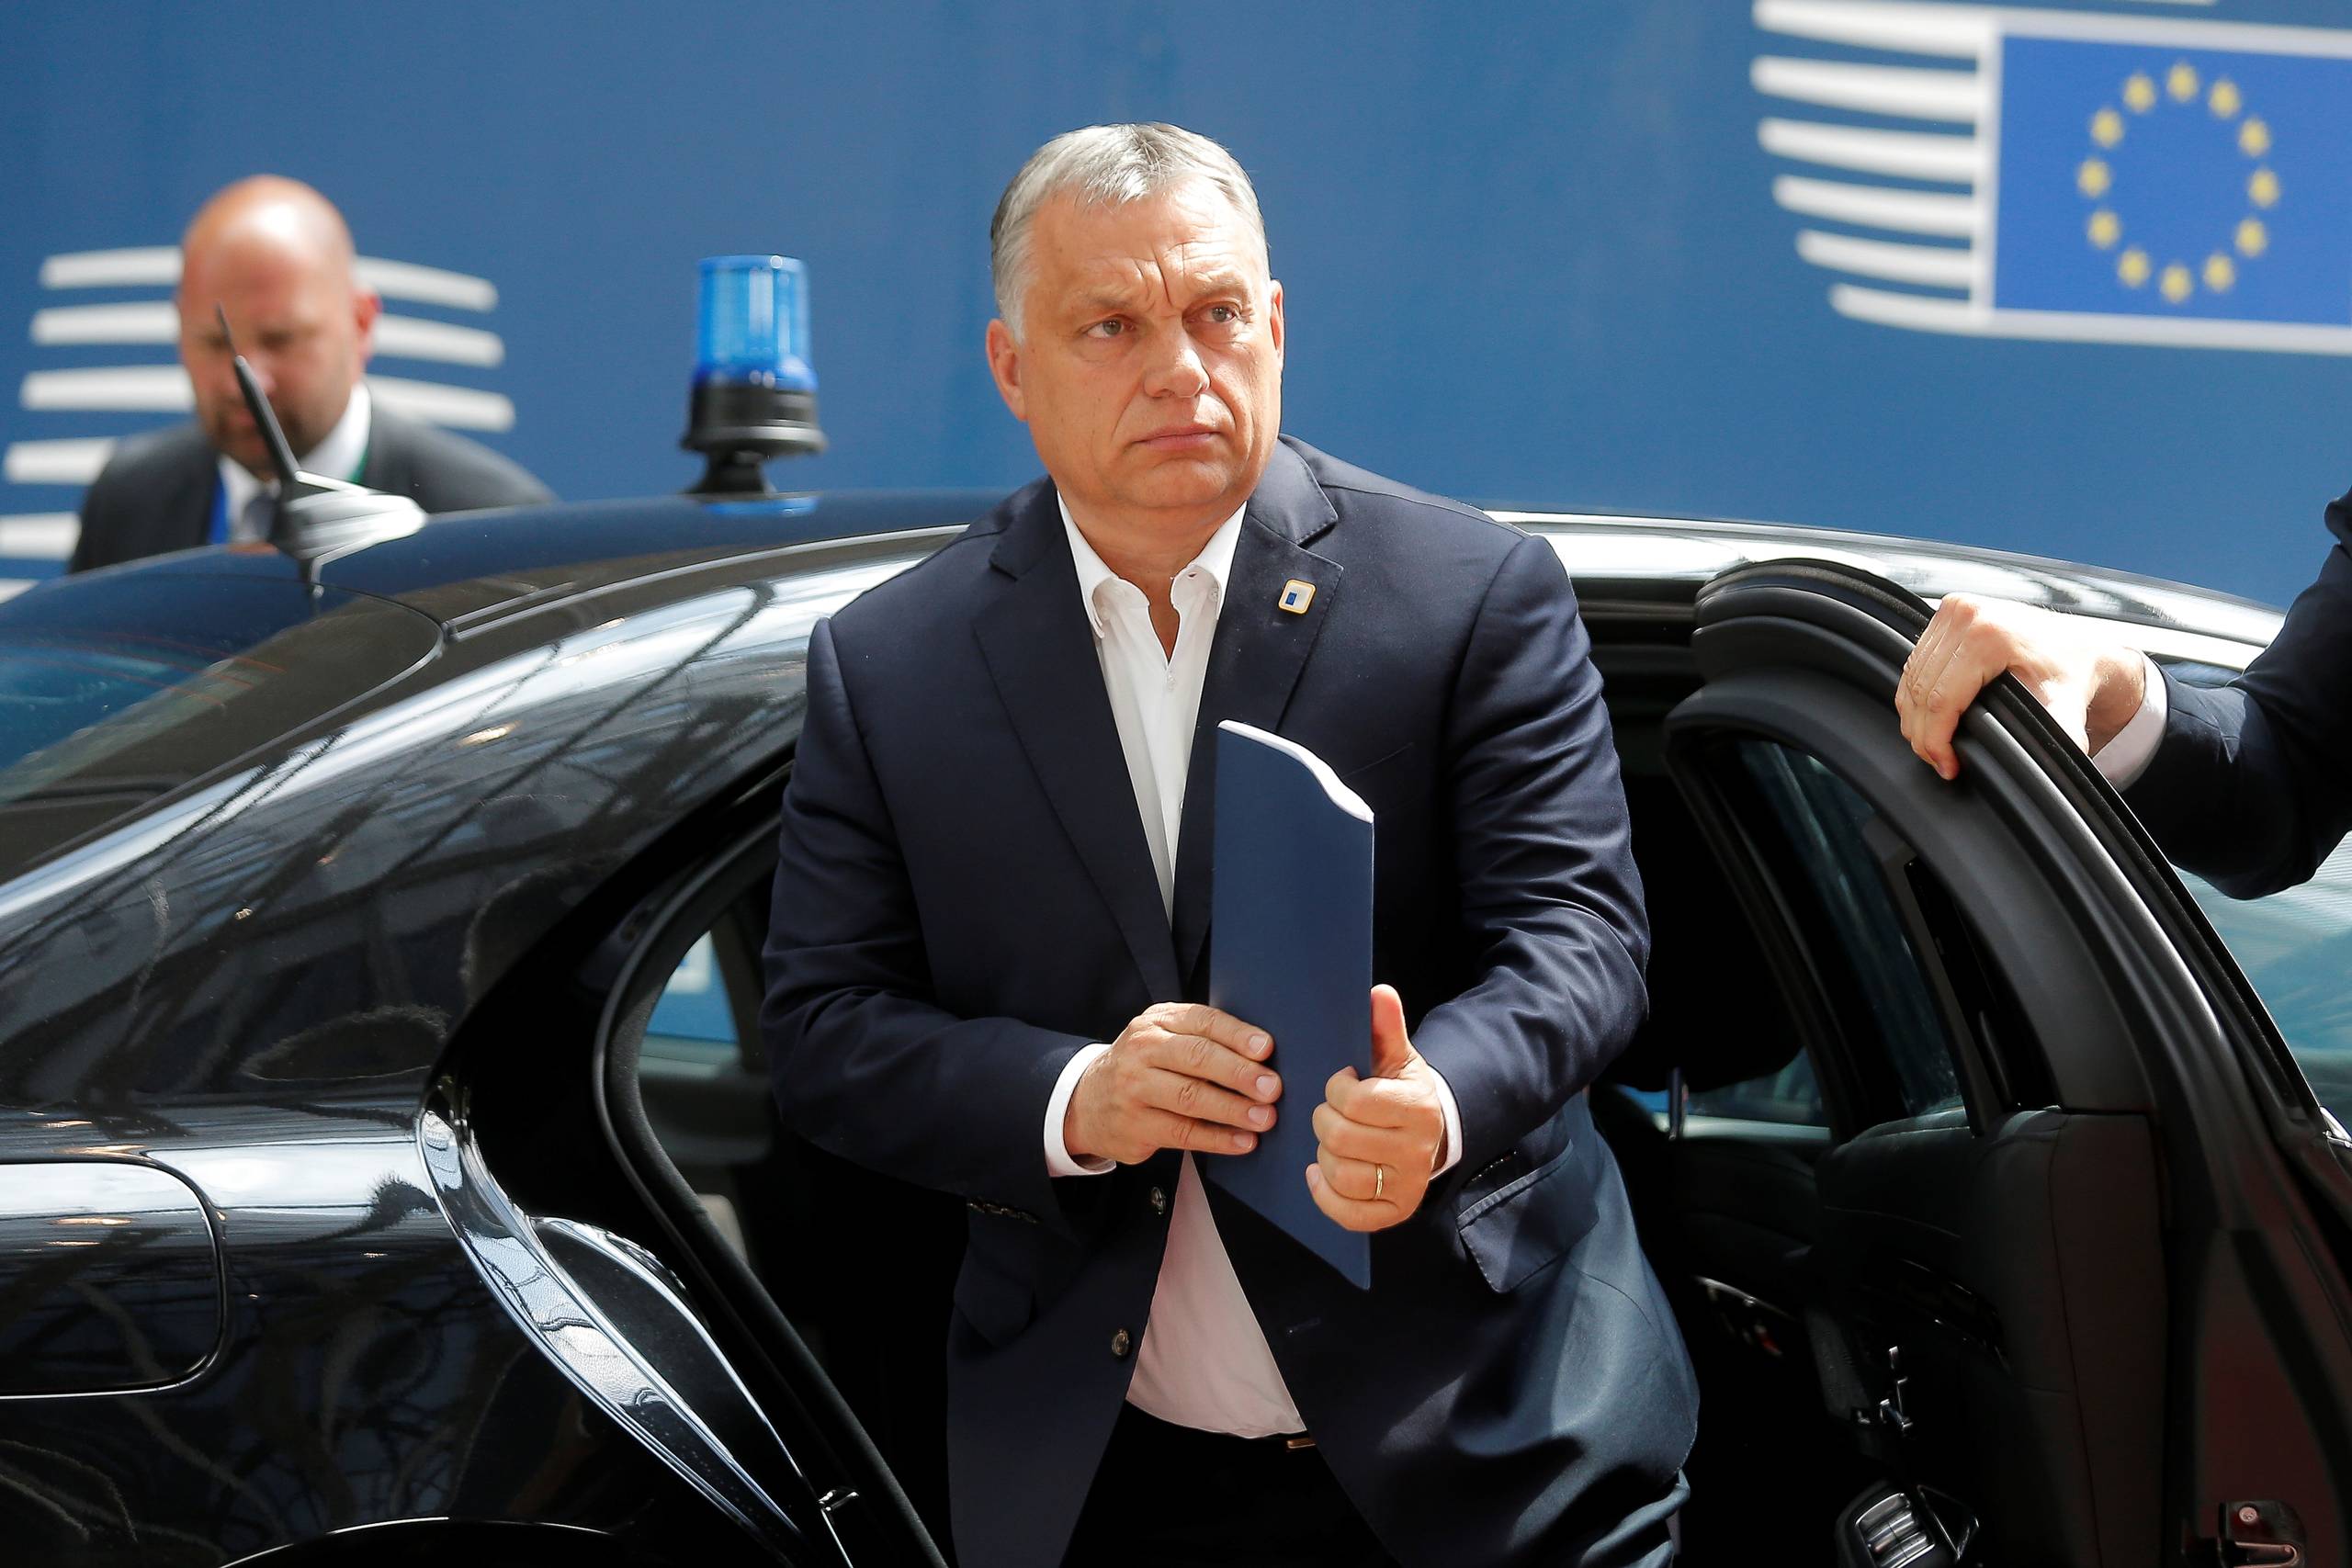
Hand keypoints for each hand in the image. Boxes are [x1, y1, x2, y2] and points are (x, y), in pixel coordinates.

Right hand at [1063, 1003, 1281, 1165]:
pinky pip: (1183, 1133)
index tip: (1266, 1048)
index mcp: (1158, 1021)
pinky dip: (1218, 1138)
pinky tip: (1243, 1141)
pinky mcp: (1135, 1126)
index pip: (1201, 1021)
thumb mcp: (1163, 1037)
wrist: (1087, 1101)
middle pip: (1196, 1058)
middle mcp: (1143, 1050)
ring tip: (1265, 1117)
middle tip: (1272, 1087)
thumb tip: (1262, 1055)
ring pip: (1190, 1097)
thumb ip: (1203, 1039)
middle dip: (1238, 1073)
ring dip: (1232, 1109)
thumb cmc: (1144, 1066)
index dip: (1236, 1034)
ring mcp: (1135, 1089)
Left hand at [1305, 985, 1444, 1231]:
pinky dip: (1325, 1193)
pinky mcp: (1394, 1211)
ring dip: (1325, 1154)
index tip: (1342, 1083)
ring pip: (1341, 1174)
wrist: (1431, 1134)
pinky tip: (1321, 1172)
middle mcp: (1417, 1150)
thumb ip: (1385, 1026)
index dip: (1336, 1090)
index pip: (1357, 1101)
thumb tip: (1378, 992)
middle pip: (1341, 1138)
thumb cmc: (1402, 1092)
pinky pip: (1347, 1212)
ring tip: (1333, 1140)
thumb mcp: (1397, 1057)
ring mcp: (1407, 1185)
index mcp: (1417, 1107)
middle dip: (1324, 1120)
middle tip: (1331, 1112)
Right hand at [1896, 594, 2145, 779]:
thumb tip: (2042, 770)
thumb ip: (2051, 734)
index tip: (1947, 766)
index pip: (1942, 698)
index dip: (1937, 740)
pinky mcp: (1945, 612)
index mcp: (1989, 633)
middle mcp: (1965, 614)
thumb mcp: (2064, 707)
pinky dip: (1918, 696)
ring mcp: (1952, 609)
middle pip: (1921, 689)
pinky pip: (1915, 664)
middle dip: (1924, 734)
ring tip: (1934, 745)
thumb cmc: (2069, 675)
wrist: (2078, 645)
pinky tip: (1932, 718)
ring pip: (1912, 678)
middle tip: (1938, 761)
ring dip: (1916, 718)